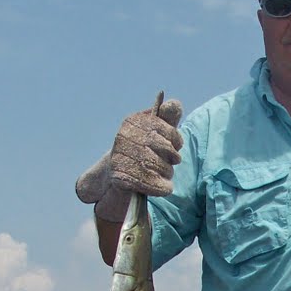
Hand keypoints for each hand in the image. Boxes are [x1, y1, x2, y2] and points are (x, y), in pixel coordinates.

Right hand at [75, 95, 184, 220]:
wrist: (114, 173)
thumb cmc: (142, 149)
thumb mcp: (154, 131)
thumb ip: (167, 118)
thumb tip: (175, 103)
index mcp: (132, 122)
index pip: (165, 128)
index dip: (175, 139)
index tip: (177, 144)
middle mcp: (124, 137)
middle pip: (164, 148)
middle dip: (173, 157)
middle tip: (172, 161)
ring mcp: (120, 158)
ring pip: (161, 167)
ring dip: (167, 173)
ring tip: (164, 173)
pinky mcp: (121, 178)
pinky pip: (153, 184)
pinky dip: (162, 187)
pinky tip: (163, 186)